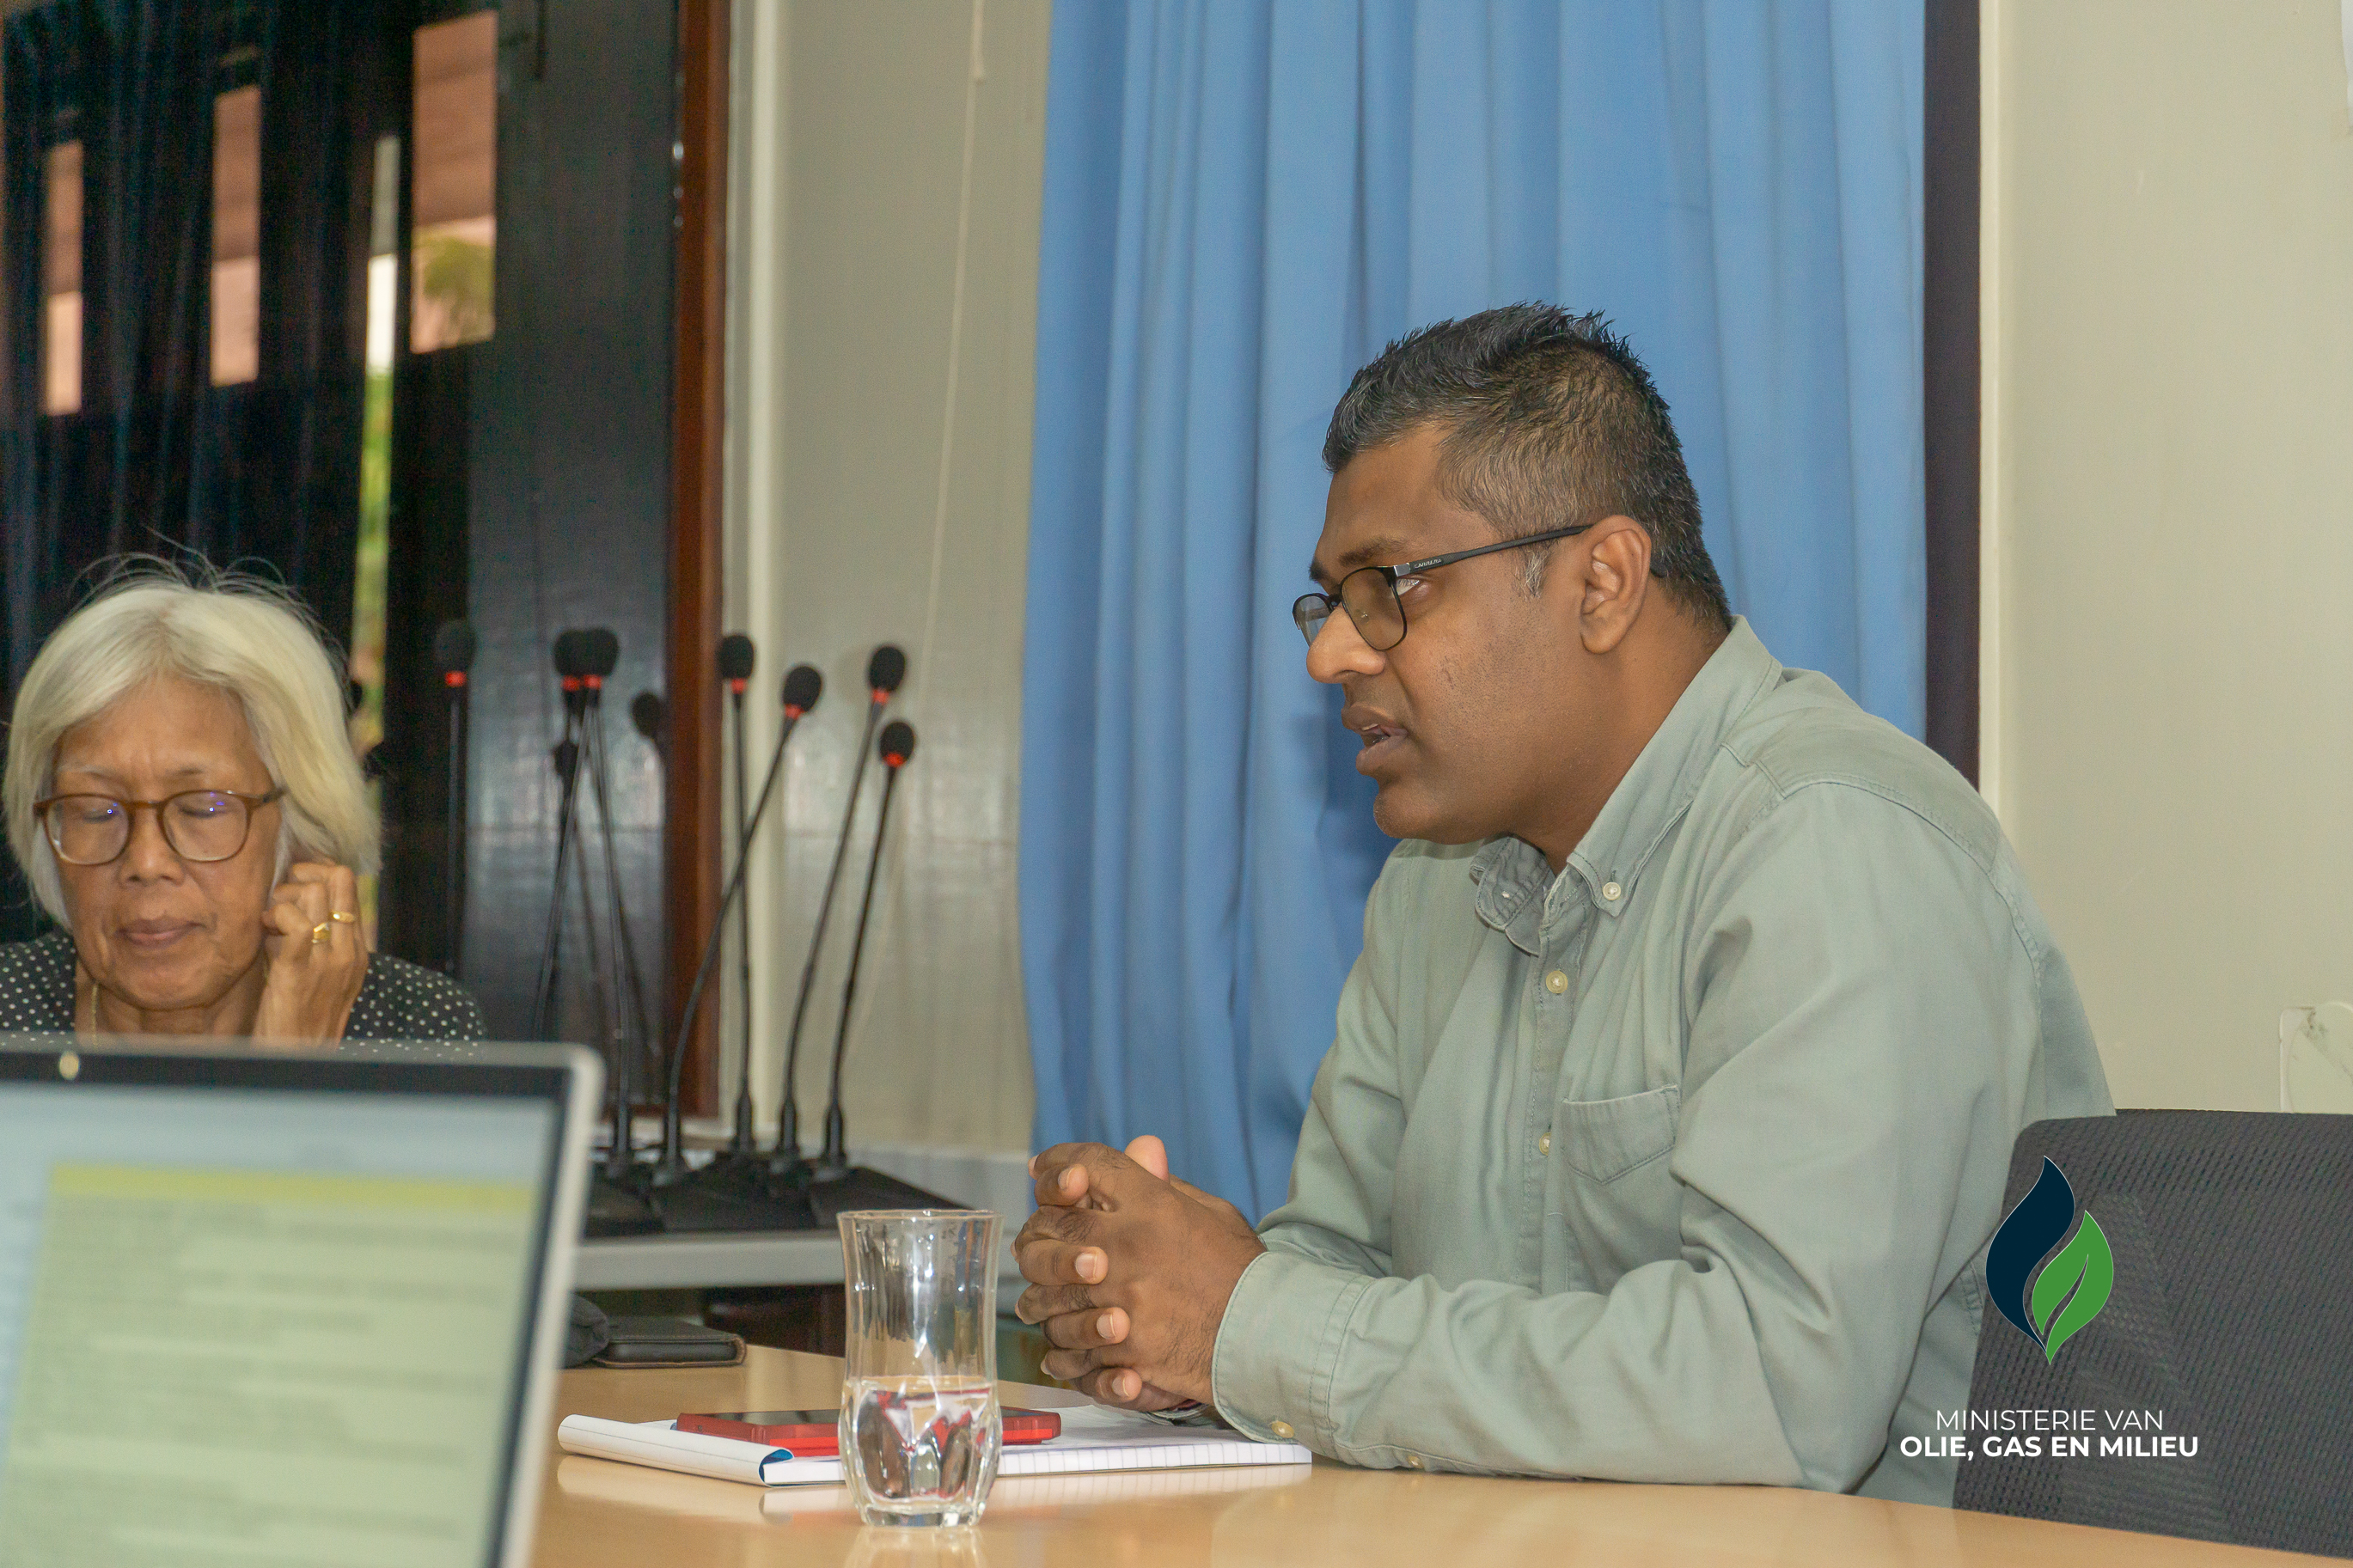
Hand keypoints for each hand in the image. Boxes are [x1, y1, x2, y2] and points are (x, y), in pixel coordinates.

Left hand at [255, 862, 367, 1043]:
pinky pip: (294, 922)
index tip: (295, 883)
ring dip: (283, 898)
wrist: (297, 1056)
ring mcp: (327, 959)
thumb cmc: (300, 1018)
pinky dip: (276, 916)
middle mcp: (348, 950)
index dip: (318, 873)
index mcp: (356, 950)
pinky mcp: (299, 969)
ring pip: (314, 894)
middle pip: (337, 879)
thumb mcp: (322, 975)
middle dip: (301, 877)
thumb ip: (316, 941)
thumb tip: (293, 908)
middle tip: (279, 898)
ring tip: (270, 921)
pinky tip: (266, 931)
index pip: (349, 886)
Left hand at [1013, 1136, 1264, 1408]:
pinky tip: (1067, 1339)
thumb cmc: (1242, 1271)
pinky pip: (1066, 1344)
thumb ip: (1165, 1183)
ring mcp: (1120, 1298)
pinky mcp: (1122, 1347)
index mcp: (1150, 1204)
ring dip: (1042, 1292)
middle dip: (1039, 1231)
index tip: (1043, 1170)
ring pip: (1045, 1290)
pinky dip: (1061, 1343)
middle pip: (1048, 1226)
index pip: (1085, 1164)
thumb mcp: (1212, 1213)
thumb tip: (1140, 1148)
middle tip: (1041, 1240)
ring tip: (1048, 1297)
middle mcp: (1126, 1245)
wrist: (1270, 1335)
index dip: (1058, 1163)